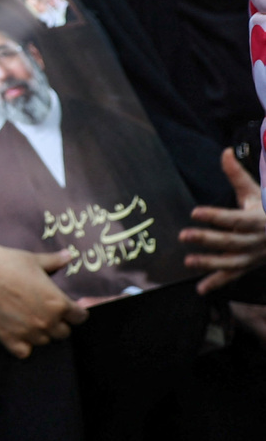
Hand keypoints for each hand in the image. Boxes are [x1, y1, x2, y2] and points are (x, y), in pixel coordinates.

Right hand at [0, 225, 88, 357]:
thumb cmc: (8, 263)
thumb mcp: (35, 260)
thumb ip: (55, 261)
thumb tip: (69, 255)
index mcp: (58, 302)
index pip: (79, 317)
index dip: (75, 312)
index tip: (67, 309)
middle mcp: (47, 321)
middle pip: (63, 333)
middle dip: (57, 323)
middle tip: (43, 312)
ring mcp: (28, 332)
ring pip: (43, 341)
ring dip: (39, 333)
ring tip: (27, 320)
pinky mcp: (10, 338)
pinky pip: (24, 352)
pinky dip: (22, 345)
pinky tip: (16, 332)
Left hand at [184, 149, 265, 292]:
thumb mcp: (255, 192)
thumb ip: (237, 175)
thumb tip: (225, 151)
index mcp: (258, 219)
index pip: (235, 219)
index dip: (215, 216)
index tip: (194, 212)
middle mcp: (256, 240)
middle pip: (230, 241)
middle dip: (207, 239)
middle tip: (183, 235)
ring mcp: (253, 256)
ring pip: (231, 263)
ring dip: (210, 264)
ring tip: (188, 261)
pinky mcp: (248, 266)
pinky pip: (232, 277)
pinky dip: (217, 283)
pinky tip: (200, 289)